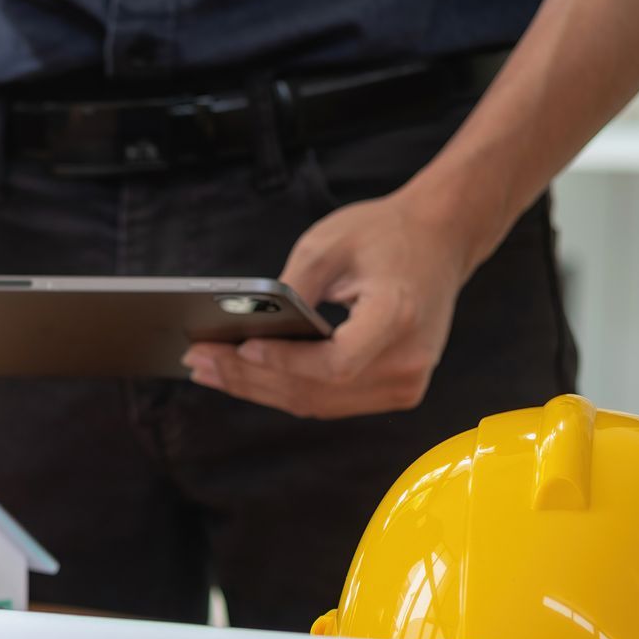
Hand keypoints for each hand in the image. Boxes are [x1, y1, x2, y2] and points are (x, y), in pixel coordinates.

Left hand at [180, 190, 475, 417]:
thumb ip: (289, 288)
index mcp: (397, 319)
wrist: (441, 238)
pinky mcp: (395, 391)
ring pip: (315, 403)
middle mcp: (407, 361)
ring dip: (257, 389)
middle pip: (315, 391)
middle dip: (248, 378)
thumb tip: (242, 327)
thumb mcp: (329, 243)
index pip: (334, 363)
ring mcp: (404, 384)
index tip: (240, 349)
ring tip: (207, 370)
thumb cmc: (386, 234)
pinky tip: (243, 376)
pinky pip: (328, 400)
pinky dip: (283, 389)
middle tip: (197, 360)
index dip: (284, 363)